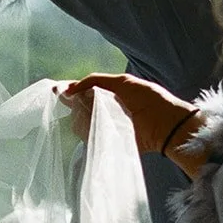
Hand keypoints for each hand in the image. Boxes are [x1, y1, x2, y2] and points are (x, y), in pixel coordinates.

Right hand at [58, 73, 202, 164]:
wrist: (165, 124)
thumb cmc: (148, 99)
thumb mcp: (122, 82)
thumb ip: (95, 81)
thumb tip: (70, 89)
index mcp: (108, 94)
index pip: (83, 92)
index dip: (70, 91)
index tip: (57, 91)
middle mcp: (104, 111)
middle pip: (78, 108)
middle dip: (72, 104)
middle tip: (68, 101)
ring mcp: (105, 127)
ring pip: (80, 122)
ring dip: (81, 117)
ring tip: (89, 113)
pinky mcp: (108, 141)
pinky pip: (89, 137)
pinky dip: (87, 131)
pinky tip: (93, 125)